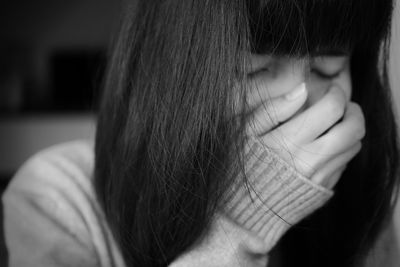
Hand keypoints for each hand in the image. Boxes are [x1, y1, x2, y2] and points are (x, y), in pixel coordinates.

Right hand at [244, 82, 364, 188]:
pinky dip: (341, 150)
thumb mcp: (247, 132)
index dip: (336, 93)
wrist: (246, 209)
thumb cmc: (243, 165)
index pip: (332, 108)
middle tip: (343, 105)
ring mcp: (320, 176)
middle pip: (354, 128)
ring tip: (334, 125)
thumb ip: (273, 109)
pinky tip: (324, 147)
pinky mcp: (323, 189)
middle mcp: (312, 159)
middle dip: (353, 111)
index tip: (330, 90)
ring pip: (354, 146)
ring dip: (350, 130)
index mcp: (292, 140)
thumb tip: (302, 89)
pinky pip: (344, 164)